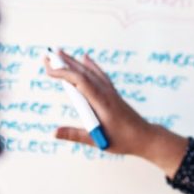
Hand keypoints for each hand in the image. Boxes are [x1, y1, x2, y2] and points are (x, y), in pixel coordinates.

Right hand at [43, 50, 188, 173]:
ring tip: (60, 53)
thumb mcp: (97, 141)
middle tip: (47, 54)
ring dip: (74, 62)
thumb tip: (53, 132)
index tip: (49, 69)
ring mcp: (110, 91)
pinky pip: (100, 75)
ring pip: (90, 72)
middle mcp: (106, 92)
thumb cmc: (123, 140)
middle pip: (83, 73)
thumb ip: (75, 135)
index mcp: (102, 102)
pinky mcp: (113, 93)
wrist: (146, 137)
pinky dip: (90, 65)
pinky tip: (85, 58)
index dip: (64, 73)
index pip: (81, 81)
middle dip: (64, 63)